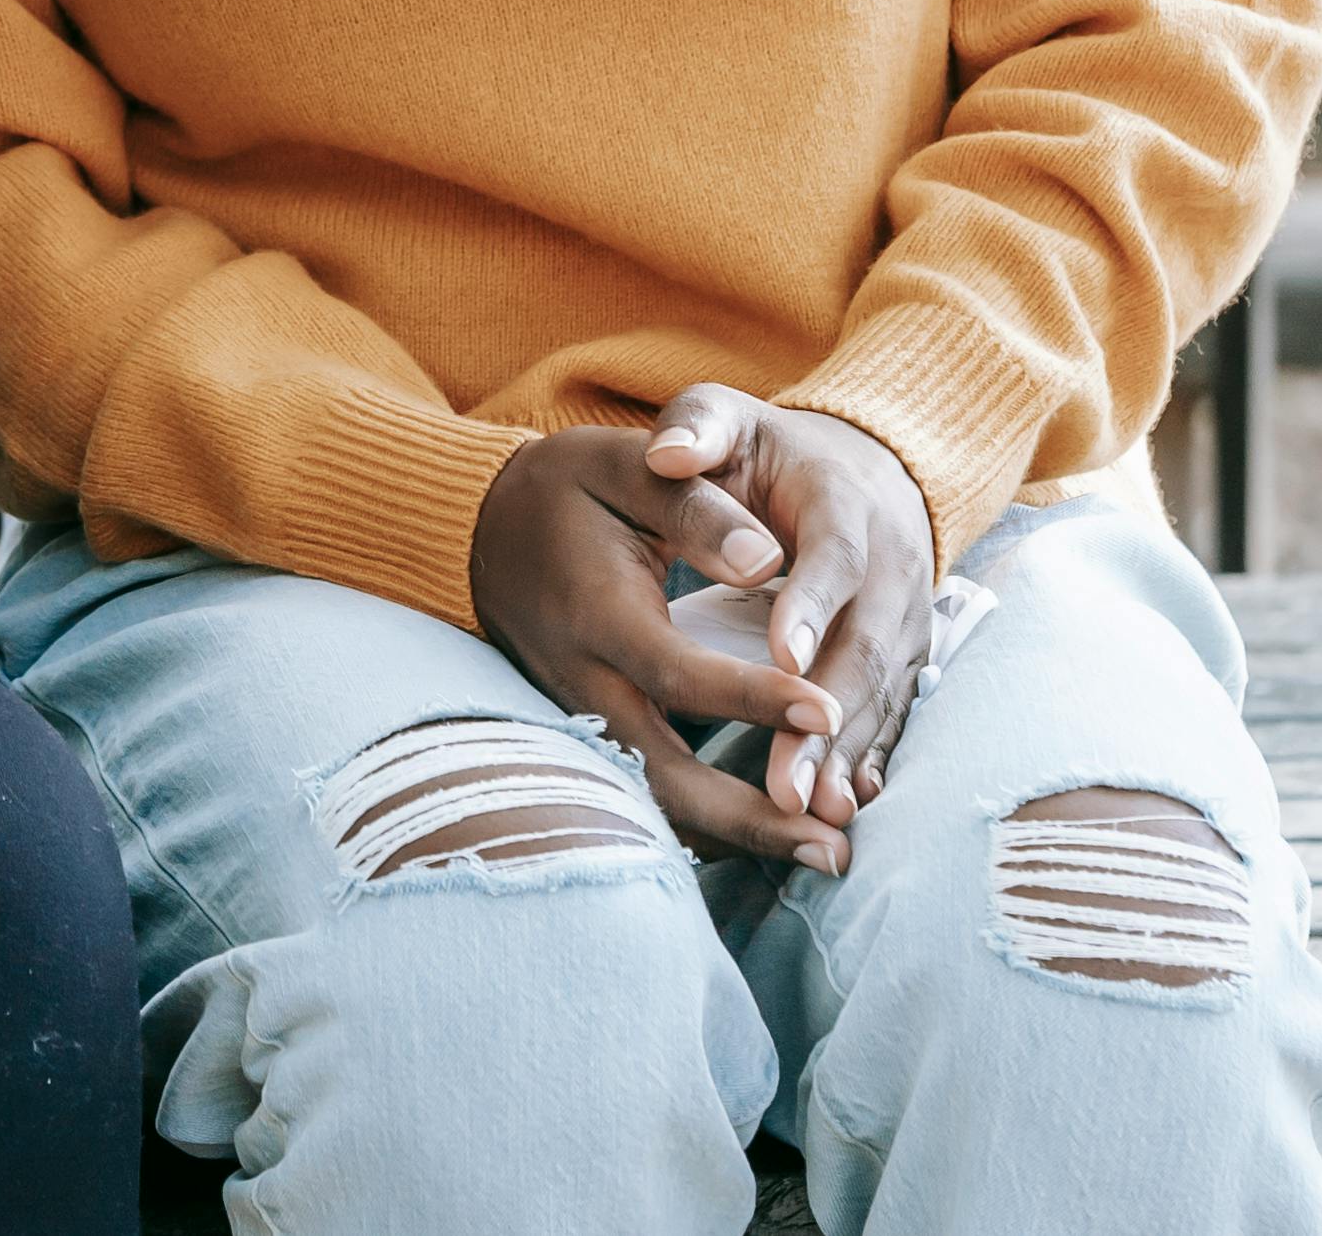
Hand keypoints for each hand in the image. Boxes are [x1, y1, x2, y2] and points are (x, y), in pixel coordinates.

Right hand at [469, 429, 851, 875]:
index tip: (827, 711)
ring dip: (740, 838)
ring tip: (825, 855)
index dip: (754, 699)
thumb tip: (768, 561)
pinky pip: (649, 795)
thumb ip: (695, 508)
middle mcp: (584, 683)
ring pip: (658, 803)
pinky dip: (711, 826)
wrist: (483, 529)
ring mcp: (583, 719)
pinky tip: (772, 837)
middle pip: (665, 777)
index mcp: (597, 614)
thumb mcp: (624, 466)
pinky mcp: (591, 734)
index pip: (678, 673)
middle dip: (753, 820)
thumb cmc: (566, 488)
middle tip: (838, 849)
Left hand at [643, 385, 936, 832]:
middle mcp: (890, 567)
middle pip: (864, 647)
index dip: (813, 607)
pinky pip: (890, 716)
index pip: (835, 557)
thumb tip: (666, 453)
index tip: (781, 658)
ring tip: (806, 814)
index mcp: (844, 503)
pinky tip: (843, 810)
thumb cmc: (767, 449)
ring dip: (846, 757)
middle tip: (786, 782)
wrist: (862, 469)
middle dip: (826, 717)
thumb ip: (698, 425)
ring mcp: (904, 620)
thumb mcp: (730, 418)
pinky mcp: (902, 659)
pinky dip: (867, 762)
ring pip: (880, 694)